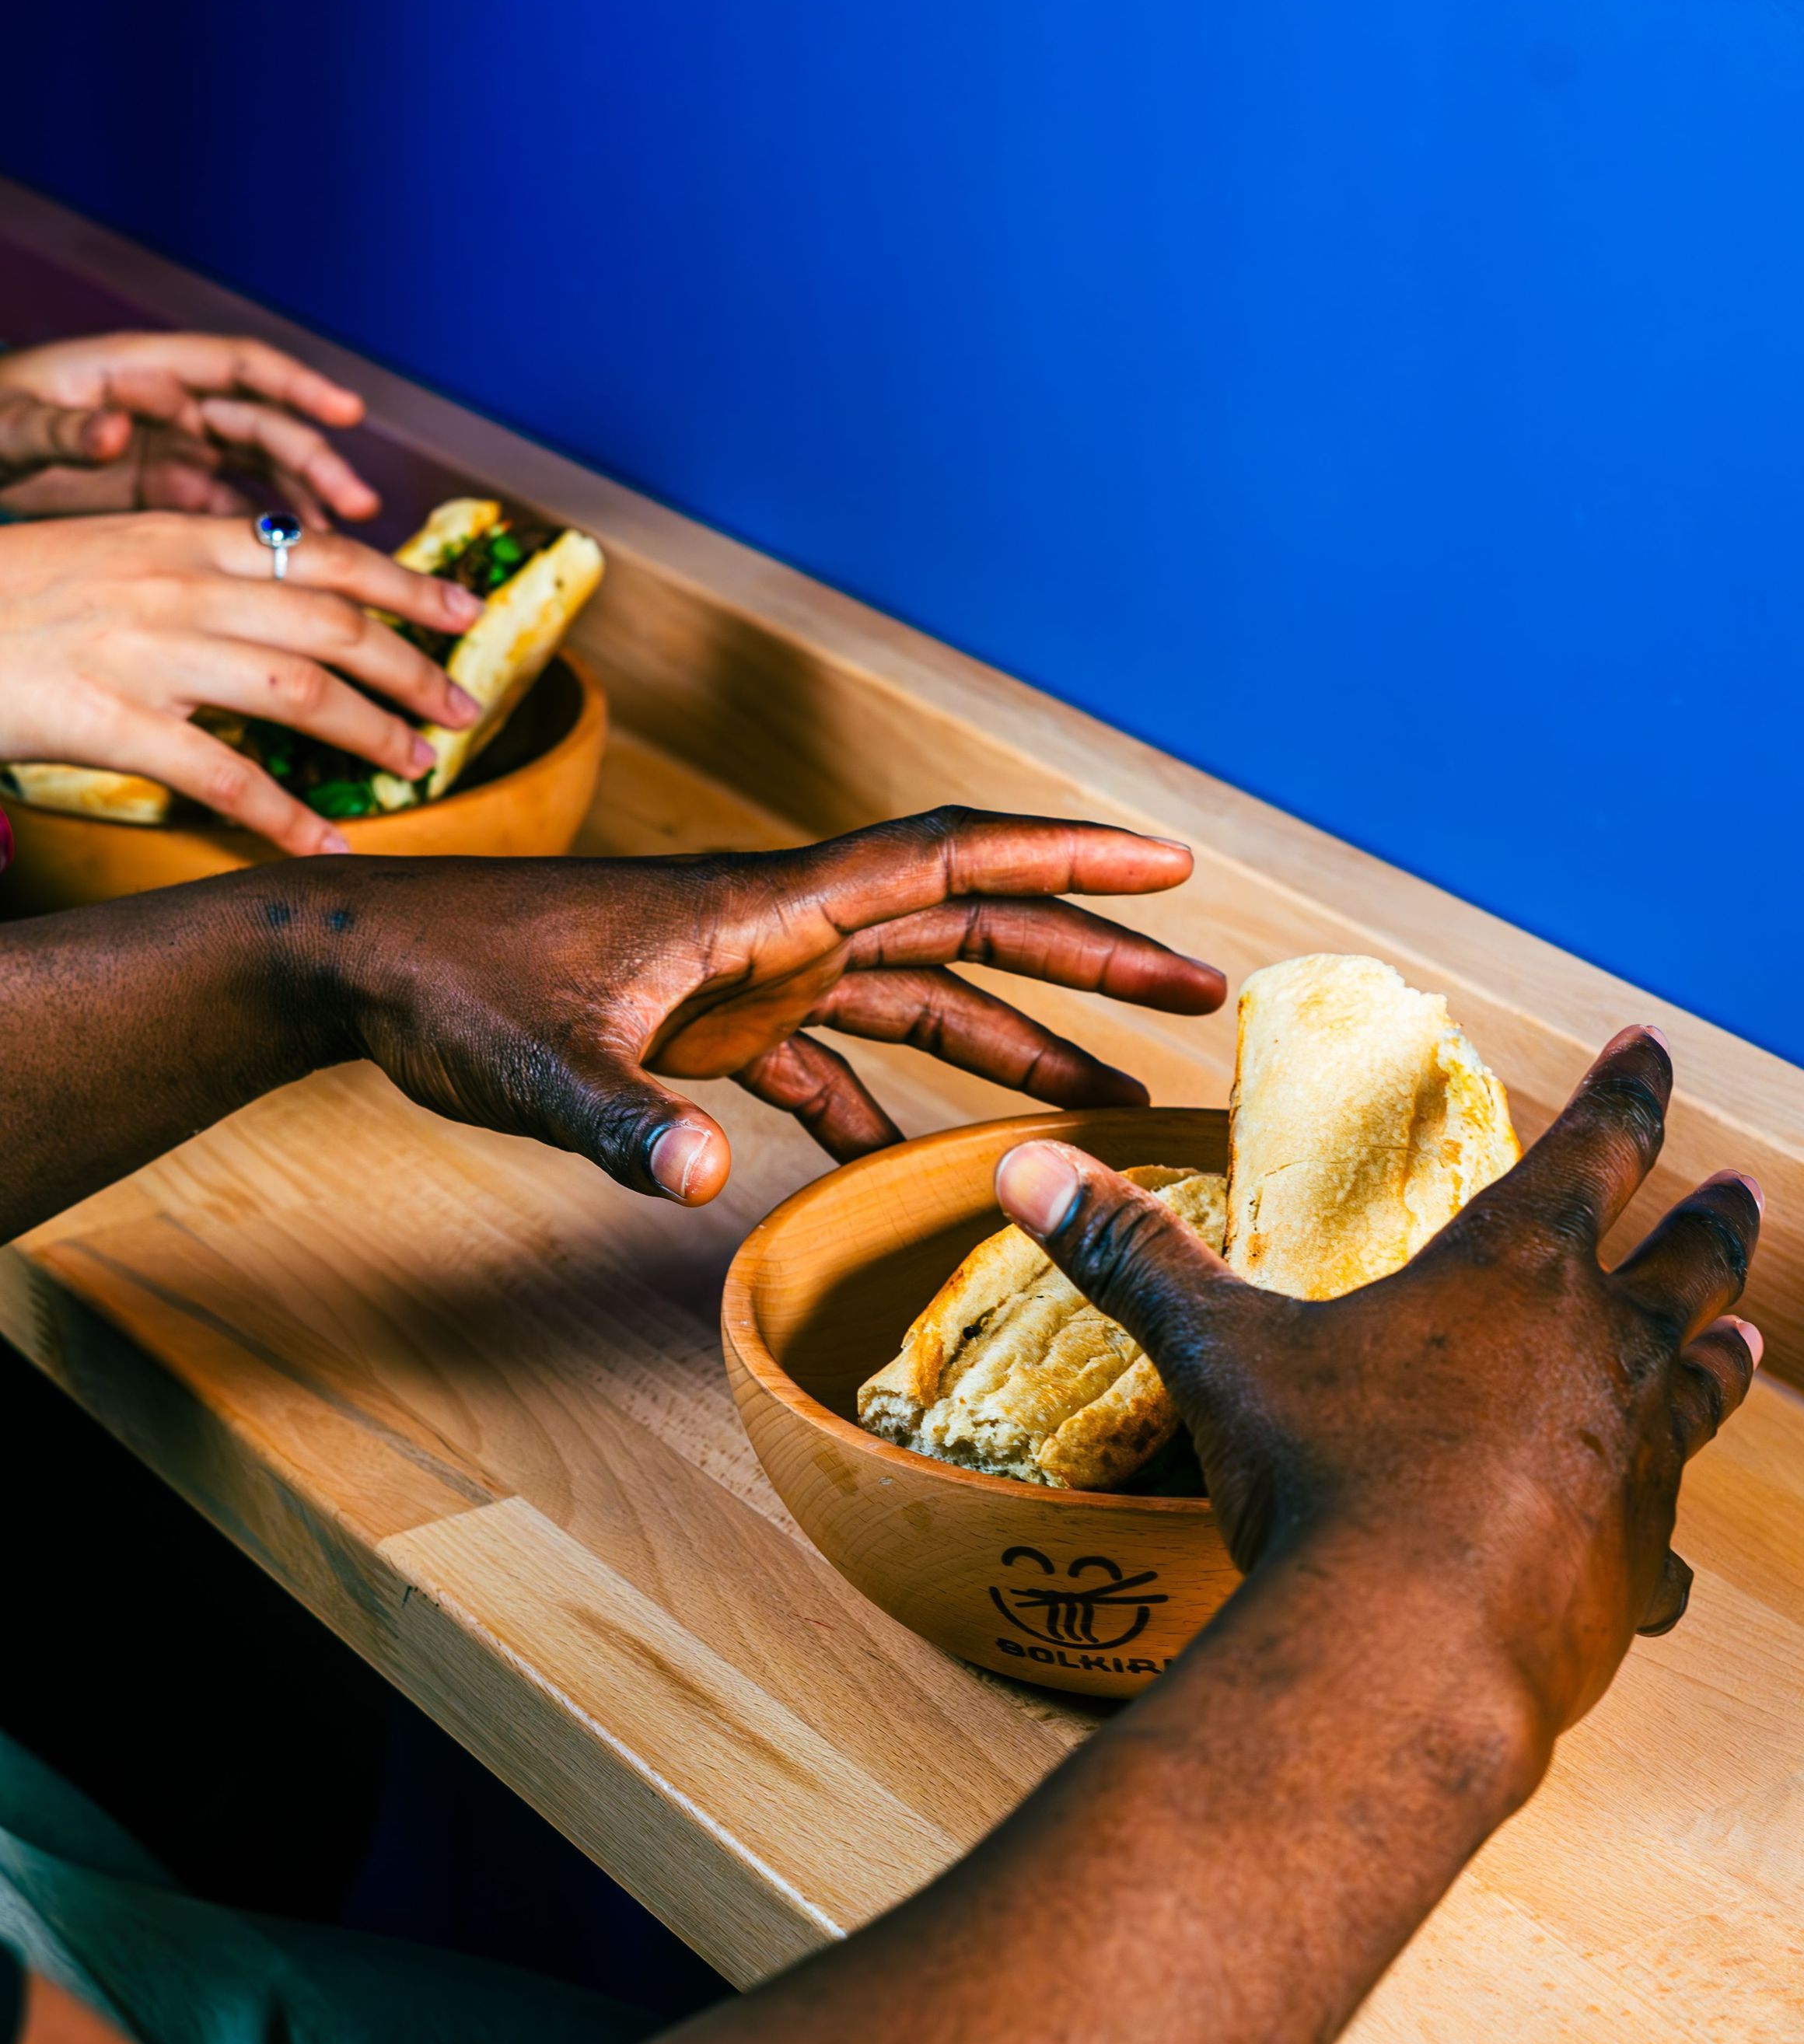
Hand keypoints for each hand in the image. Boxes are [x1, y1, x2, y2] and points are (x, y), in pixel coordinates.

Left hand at [0, 329, 377, 524]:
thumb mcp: (8, 425)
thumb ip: (58, 428)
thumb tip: (113, 428)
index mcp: (139, 369)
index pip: (236, 365)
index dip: (298, 383)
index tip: (348, 412)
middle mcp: (171, 407)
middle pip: (263, 426)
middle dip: (316, 463)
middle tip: (359, 508)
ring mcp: (174, 452)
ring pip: (259, 475)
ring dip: (305, 506)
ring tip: (346, 549)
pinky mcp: (167, 497)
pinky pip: (233, 515)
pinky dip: (266, 539)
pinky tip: (296, 574)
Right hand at [0, 512, 482, 852]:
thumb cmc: (11, 596)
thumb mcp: (110, 553)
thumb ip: (195, 570)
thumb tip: (280, 598)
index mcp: (180, 538)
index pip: (322, 554)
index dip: (406, 583)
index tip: (464, 609)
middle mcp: (176, 585)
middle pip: (333, 620)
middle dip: (413, 666)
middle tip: (464, 707)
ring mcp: (145, 650)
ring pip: (299, 688)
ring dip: (372, 733)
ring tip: (419, 767)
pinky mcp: (108, 718)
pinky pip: (223, 773)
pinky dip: (287, 816)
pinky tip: (330, 847)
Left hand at [298, 811, 1225, 1195]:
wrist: (366, 965)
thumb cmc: (443, 989)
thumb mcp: (528, 1066)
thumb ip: (614, 1122)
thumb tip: (696, 1186)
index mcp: (763, 910)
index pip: (945, 859)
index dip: (1065, 856)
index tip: (1171, 864)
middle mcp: (780, 931)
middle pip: (966, 928)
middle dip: (1084, 957)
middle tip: (1197, 995)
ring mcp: (753, 977)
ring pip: (919, 996)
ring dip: (1012, 1039)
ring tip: (1107, 1096)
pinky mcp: (715, 1025)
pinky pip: (834, 1065)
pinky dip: (886, 1109)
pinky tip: (919, 1166)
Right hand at [994, 1026, 1763, 1736]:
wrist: (1402, 1649)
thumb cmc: (1321, 1475)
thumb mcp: (1220, 1351)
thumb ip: (1133, 1255)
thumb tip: (1025, 1171)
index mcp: (1509, 1274)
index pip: (1591, 1150)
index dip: (1624, 1094)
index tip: (1652, 1048)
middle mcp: (1594, 1354)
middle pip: (1681, 1266)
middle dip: (1709, 1223)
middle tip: (1742, 1192)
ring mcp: (1630, 1466)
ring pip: (1697, 1391)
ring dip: (1720, 1355)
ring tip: (1747, 1338)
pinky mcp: (1631, 1572)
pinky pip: (1663, 1550)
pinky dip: (1660, 1544)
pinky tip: (1660, 1560)